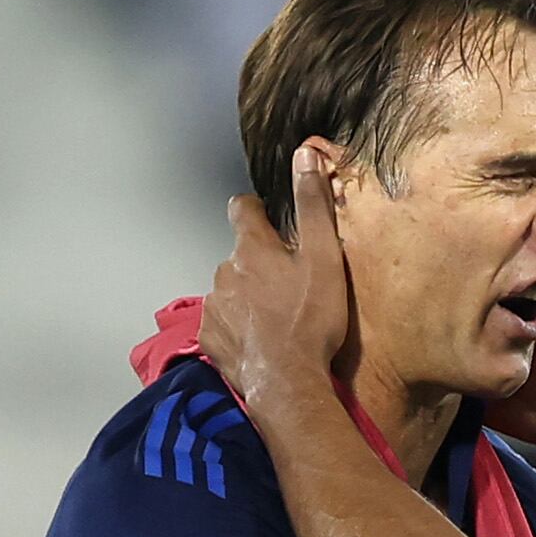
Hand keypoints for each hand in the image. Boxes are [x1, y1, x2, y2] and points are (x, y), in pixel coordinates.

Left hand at [202, 144, 351, 407]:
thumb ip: (314, 206)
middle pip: (239, 256)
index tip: (270, 220)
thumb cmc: (311, 319)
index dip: (256, 210)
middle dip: (258, 264)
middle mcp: (224, 270)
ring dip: (248, 298)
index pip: (242, 210)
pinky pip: (222, 325)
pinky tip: (260, 343)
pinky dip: (238, 329)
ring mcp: (214, 307)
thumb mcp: (325, 258)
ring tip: (276, 321)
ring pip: (230, 291)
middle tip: (288, 286)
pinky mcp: (210, 339)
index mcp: (252, 248)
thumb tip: (306, 153)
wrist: (288, 382)